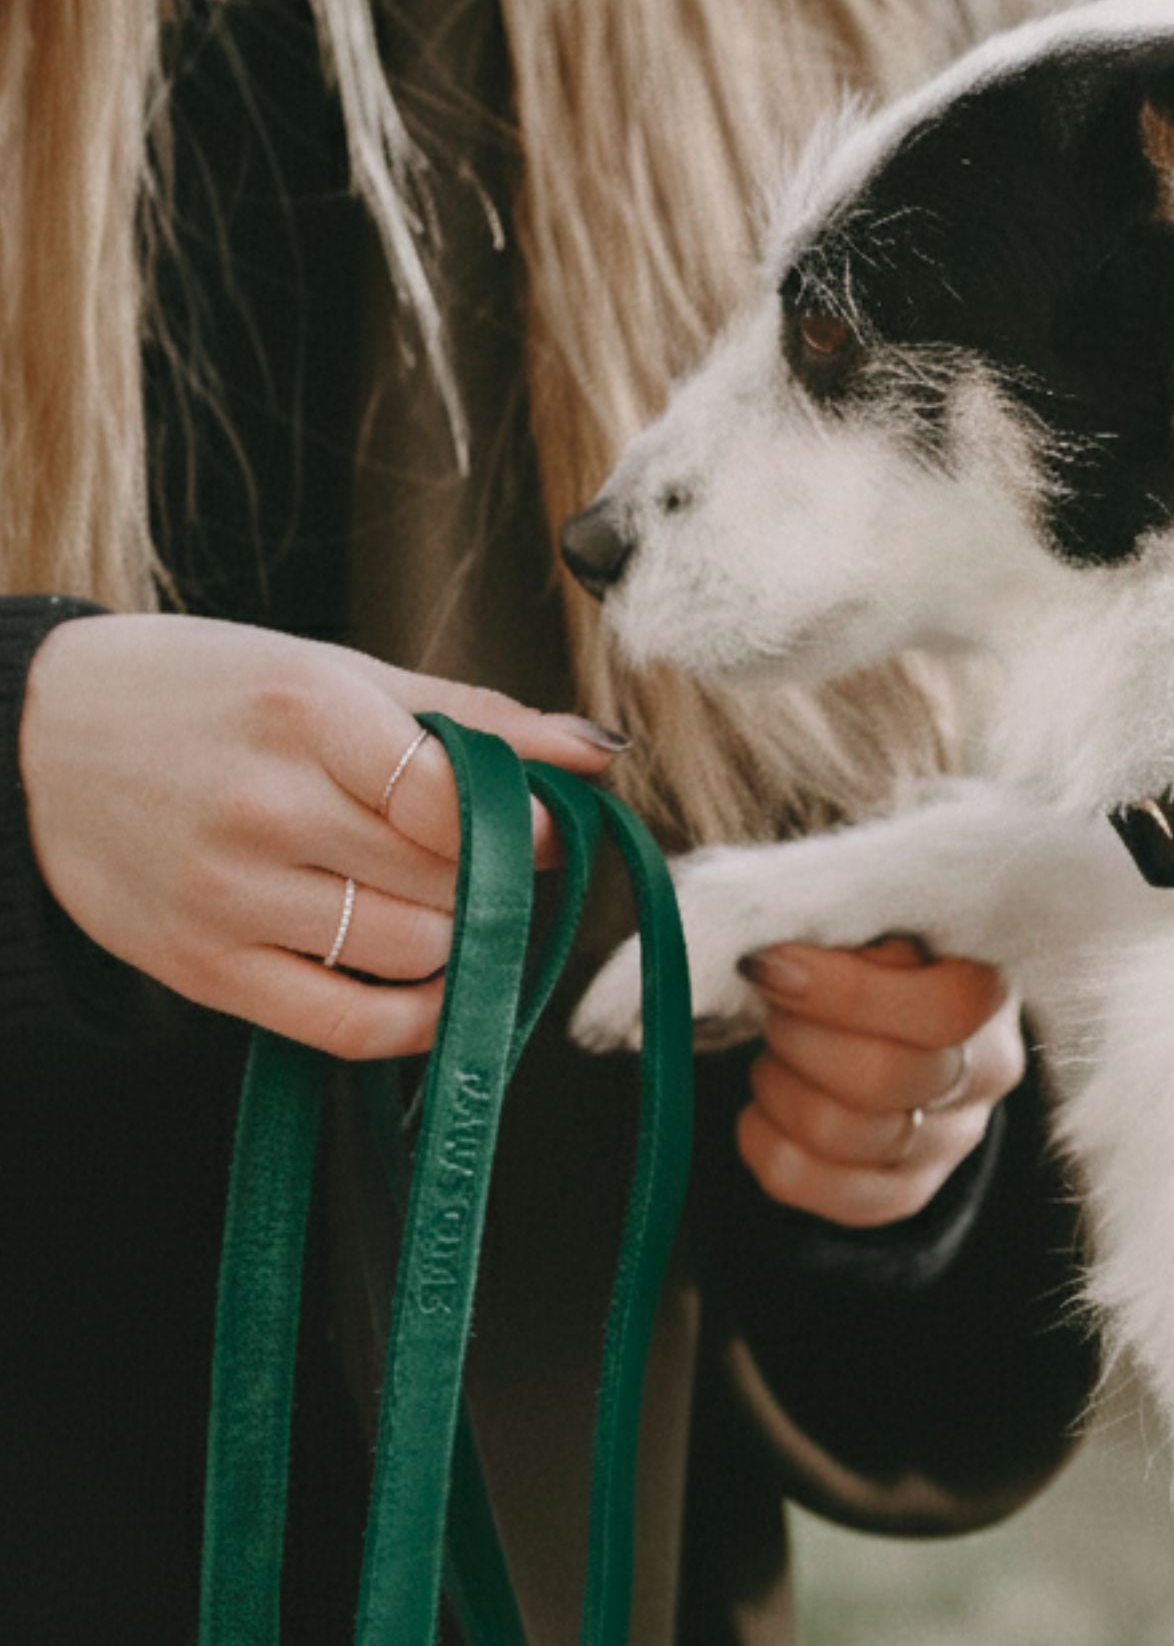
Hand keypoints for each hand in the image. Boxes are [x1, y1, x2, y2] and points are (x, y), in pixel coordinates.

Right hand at [19, 614, 623, 1058]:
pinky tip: (433, 985)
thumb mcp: (334, 669)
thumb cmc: (206, 691)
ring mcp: (229, 895)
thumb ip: (472, 712)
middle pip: (448, 878)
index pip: (457, 795)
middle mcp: (265, 806)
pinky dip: (417, 1018)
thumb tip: (597, 752)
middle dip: (499, 876)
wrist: (36, 740)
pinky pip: (347, 1025)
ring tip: (449, 903)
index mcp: (305, 710)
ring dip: (462, 938)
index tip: (545, 824)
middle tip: (495, 860)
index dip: (529, 823)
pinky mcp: (203, 969)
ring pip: (415, 951)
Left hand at [735, 936, 1021, 1227]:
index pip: (942, 1011)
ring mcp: (949, 1143)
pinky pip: (812, 1186)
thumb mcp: (879, 921)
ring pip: (841, 1134)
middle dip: (798, 1035)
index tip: (771, 964)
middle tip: (771, 1004)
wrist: (904, 1015)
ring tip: (773, 1049)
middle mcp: (985, 1077)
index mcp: (991, 995)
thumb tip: (781, 958)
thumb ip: (851, 931)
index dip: (846, 992)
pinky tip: (764, 1104)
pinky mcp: (903, 1191)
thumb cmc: (879, 955)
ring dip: (779, 1084)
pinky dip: (766, 1141)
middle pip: (882, 1079)